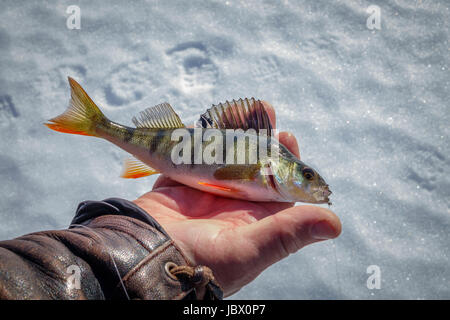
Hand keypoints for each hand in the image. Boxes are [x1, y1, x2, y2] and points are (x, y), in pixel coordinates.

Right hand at [133, 102, 340, 296]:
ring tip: (240, 107)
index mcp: (253, 216)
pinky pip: (191, 152)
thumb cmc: (200, 260)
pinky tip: (209, 120)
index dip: (286, 160)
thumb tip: (335, 224)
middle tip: (264, 111)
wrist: (144, 257)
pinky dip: (199, 135)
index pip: (278, 184)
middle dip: (259, 135)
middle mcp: (232, 201)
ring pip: (223, 152)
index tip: (287, 137)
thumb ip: (287, 233)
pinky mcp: (178, 180)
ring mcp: (204, 189)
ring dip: (232, 129)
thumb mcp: (248, 250)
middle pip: (252, 161)